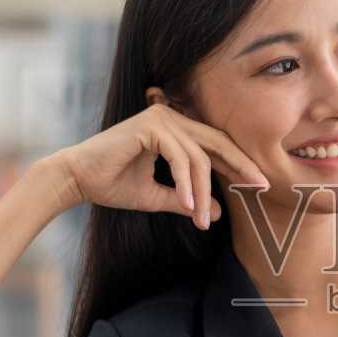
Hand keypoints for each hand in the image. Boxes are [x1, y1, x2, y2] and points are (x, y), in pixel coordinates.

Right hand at [52, 104, 267, 228]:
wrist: (76, 180)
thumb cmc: (113, 185)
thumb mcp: (158, 196)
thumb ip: (187, 201)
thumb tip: (218, 214)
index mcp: (175, 128)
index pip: (215, 145)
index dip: (239, 164)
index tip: (259, 186)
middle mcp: (171, 116)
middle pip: (217, 143)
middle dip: (241, 167)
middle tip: (261, 187)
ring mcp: (161, 117)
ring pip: (199, 157)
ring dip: (203, 191)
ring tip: (201, 220)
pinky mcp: (150, 126)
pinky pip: (180, 157)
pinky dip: (186, 183)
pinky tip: (188, 205)